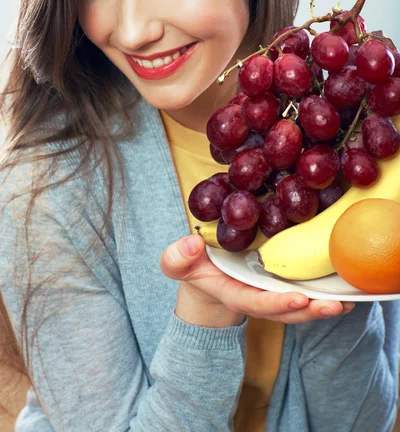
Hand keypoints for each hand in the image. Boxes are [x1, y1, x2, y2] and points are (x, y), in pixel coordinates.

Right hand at [160, 234, 354, 325]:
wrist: (204, 276)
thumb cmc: (194, 266)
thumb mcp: (177, 262)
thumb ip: (178, 257)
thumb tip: (192, 243)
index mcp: (233, 292)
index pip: (254, 302)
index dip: (275, 304)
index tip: (297, 299)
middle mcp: (255, 298)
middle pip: (284, 312)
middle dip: (309, 312)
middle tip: (334, 305)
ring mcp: (269, 294)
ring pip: (298, 307)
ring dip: (321, 307)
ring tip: (346, 302)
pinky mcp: (280, 286)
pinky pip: (303, 293)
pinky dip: (323, 294)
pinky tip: (345, 291)